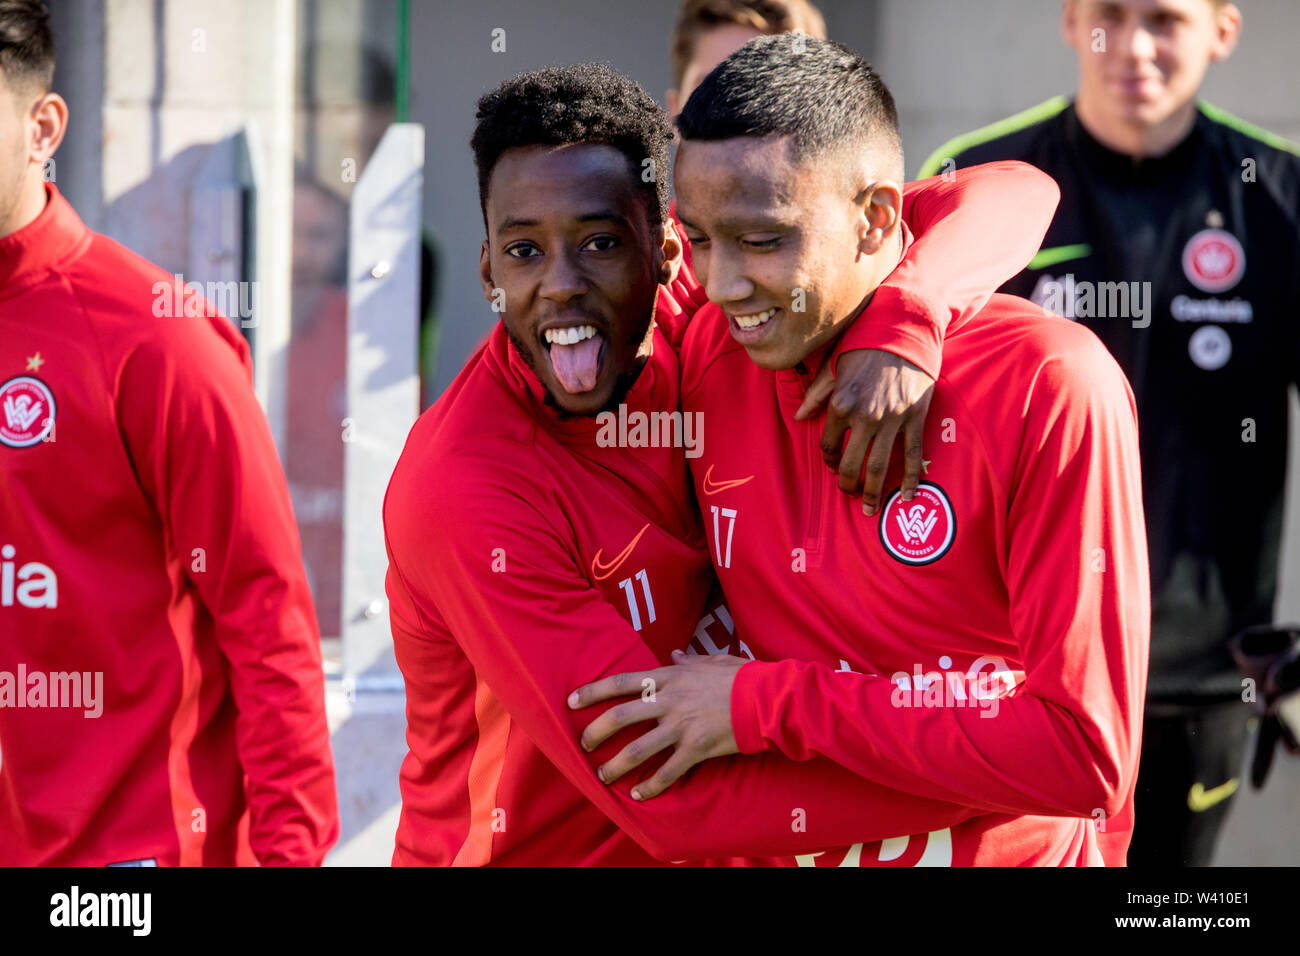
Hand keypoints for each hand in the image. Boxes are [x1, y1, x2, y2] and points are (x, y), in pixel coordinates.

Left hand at [567, 650, 746, 799]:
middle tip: (584, 744)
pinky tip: (639, 793)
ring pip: (638, 748)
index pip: (621, 682)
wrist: (768, 699)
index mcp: (670, 677)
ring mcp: (682, 726)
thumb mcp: (711, 661)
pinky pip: (668, 771)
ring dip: (616, 765)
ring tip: (603, 776)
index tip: (572, 701)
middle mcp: (670, 701)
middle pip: (621, 717)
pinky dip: (651, 785)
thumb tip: (674, 656)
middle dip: (596, 732)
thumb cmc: (741, 677)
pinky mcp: (697, 748)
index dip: (593, 692)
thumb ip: (688, 661)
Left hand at [796, 348, 934, 514]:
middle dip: (848, 484)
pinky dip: (911, 478)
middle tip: (847, 493)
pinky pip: (912, 454)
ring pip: (880, 465)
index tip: (832, 466)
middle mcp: (866, 416)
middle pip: (853, 463)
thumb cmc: (865, 347)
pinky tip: (906, 497)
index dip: (829, 459)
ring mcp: (893, 420)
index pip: (830, 444)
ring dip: (873, 491)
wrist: (904, 332)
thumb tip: (799, 417)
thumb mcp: (833, 366)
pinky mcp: (915, 418)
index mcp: (842, 404)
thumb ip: (816, 395)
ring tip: (869, 508)